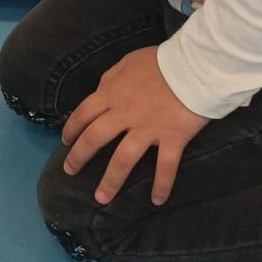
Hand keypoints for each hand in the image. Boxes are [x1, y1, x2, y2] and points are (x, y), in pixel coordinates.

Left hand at [62, 47, 205, 206]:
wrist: (195, 64)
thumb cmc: (161, 60)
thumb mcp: (128, 62)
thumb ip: (112, 78)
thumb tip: (102, 91)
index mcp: (112, 94)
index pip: (83, 114)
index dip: (71, 129)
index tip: (66, 141)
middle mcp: (125, 115)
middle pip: (94, 140)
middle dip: (78, 158)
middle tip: (70, 172)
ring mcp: (148, 129)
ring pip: (122, 160)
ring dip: (110, 181)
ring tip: (102, 198)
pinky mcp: (172, 138)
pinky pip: (165, 167)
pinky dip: (162, 185)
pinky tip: (157, 201)